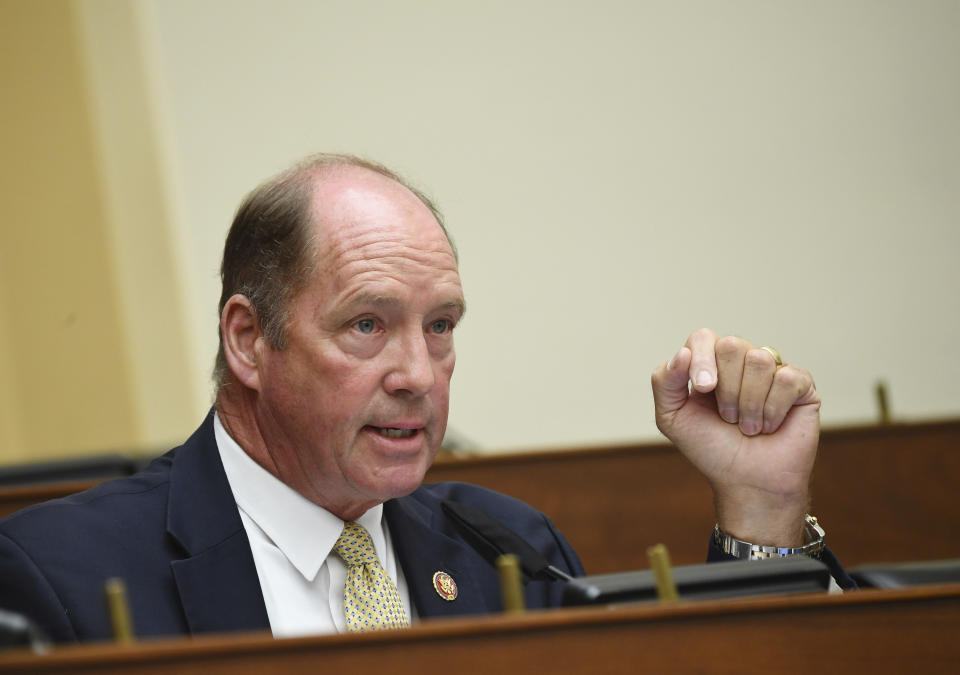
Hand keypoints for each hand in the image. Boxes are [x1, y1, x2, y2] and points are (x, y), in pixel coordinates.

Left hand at [651, 329, 820, 546]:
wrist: (747, 483)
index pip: (703, 337)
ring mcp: (773, 370)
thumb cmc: (711, 449)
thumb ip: (664, 382)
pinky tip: (771, 425)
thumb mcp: (673, 418)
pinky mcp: (801, 384)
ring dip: (749, 404)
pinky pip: (787, 378)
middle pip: (732, 345)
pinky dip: (773, 410)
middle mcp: (741, 361)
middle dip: (726, 390)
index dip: (702, 360)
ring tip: (748, 426)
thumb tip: (683, 353)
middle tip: (728, 417)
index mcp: (710, 363)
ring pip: (759, 361)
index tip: (704, 390)